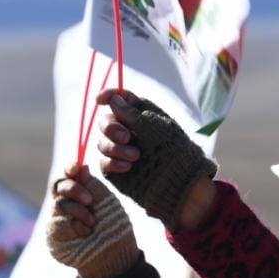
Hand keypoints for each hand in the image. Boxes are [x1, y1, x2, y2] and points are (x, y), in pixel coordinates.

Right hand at [47, 162, 138, 277]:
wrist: (115, 253)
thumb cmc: (113, 226)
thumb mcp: (105, 201)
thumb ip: (91, 185)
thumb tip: (81, 166)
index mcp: (80, 193)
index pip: (68, 176)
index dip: (69, 169)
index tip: (75, 167)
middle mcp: (67, 204)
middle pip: (57, 186)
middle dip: (74, 189)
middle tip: (89, 200)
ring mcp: (59, 219)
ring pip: (59, 204)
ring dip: (79, 212)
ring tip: (92, 223)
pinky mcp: (54, 235)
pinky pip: (58, 223)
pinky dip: (74, 226)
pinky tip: (85, 233)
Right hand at [96, 90, 217, 230]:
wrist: (178, 181)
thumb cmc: (172, 149)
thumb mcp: (154, 127)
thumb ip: (131, 113)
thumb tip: (113, 98)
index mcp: (140, 114)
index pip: (119, 99)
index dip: (108, 96)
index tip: (99, 100)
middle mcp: (127, 130)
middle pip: (105, 121)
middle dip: (111, 128)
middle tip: (127, 137)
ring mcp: (120, 150)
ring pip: (102, 142)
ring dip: (116, 148)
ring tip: (136, 156)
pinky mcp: (115, 168)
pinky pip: (104, 162)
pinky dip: (113, 163)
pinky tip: (128, 167)